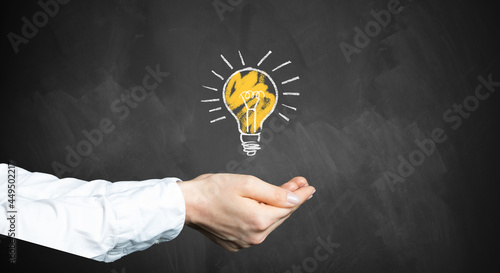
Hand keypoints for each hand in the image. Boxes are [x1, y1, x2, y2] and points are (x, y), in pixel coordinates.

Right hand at [177, 174, 314, 251]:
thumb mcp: (247, 183)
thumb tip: (295, 198)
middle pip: (280, 215)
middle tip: (299, 183)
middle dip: (291, 198)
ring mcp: (244, 241)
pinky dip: (261, 216)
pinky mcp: (236, 243)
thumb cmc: (211, 190)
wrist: (186, 204)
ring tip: (284, 191)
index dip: (301, 194)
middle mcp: (254, 236)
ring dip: (277, 207)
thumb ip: (274, 192)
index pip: (288, 207)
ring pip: (269, 222)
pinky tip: (263, 204)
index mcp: (259, 220)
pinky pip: (256, 228)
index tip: (309, 187)